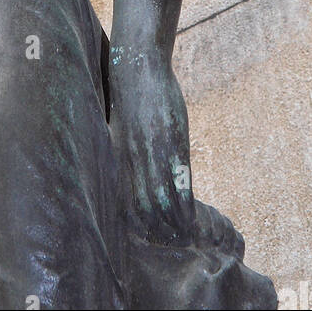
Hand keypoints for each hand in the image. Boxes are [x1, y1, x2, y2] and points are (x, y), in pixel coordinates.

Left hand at [109, 55, 196, 243]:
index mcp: (119, 156)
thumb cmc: (130, 95)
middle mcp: (132, 160)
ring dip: (174, 223)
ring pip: (162, 202)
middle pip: (143, 208)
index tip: (149, 235)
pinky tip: (192, 216)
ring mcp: (152, 154)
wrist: (137, 67)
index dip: (138, 222)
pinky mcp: (171, 144)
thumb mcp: (120, 127)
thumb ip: (124, 149)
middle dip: (157, 230)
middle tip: (170, 243)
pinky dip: (186, 206)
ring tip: (184, 236)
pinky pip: (180, 185)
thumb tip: (126, 164)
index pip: (126, 201)